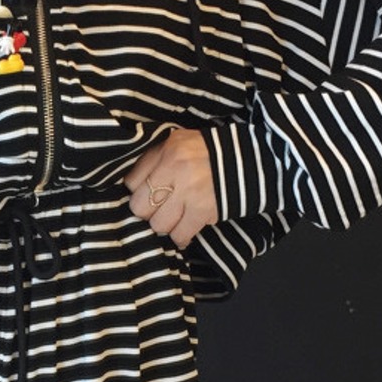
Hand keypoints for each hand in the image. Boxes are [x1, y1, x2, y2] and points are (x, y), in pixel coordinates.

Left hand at [124, 128, 220, 249]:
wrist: (250, 161)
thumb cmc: (210, 153)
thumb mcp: (180, 143)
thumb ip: (156, 159)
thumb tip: (134, 186)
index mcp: (167, 150)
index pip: (131, 182)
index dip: (138, 193)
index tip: (147, 195)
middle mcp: (174, 168)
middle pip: (140, 207)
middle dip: (148, 213)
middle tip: (159, 210)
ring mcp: (188, 191)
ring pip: (158, 224)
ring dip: (165, 226)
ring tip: (175, 219)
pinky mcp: (203, 210)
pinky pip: (180, 234)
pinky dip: (181, 237)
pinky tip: (184, 232)